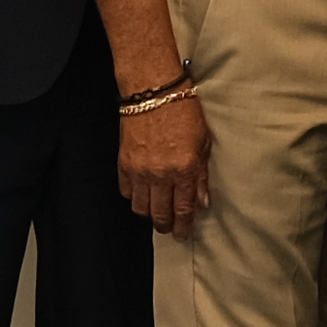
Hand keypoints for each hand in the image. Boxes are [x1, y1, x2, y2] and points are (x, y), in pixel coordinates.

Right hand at [116, 89, 210, 234]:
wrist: (153, 91)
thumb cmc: (182, 111)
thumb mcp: (203, 143)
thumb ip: (201, 175)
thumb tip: (202, 201)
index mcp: (184, 169)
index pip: (184, 210)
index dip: (184, 227)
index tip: (184, 235)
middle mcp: (160, 174)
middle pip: (160, 214)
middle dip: (166, 226)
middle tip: (170, 228)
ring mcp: (139, 170)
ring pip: (140, 208)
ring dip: (149, 213)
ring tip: (156, 211)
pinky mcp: (123, 163)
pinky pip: (126, 191)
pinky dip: (134, 196)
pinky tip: (142, 193)